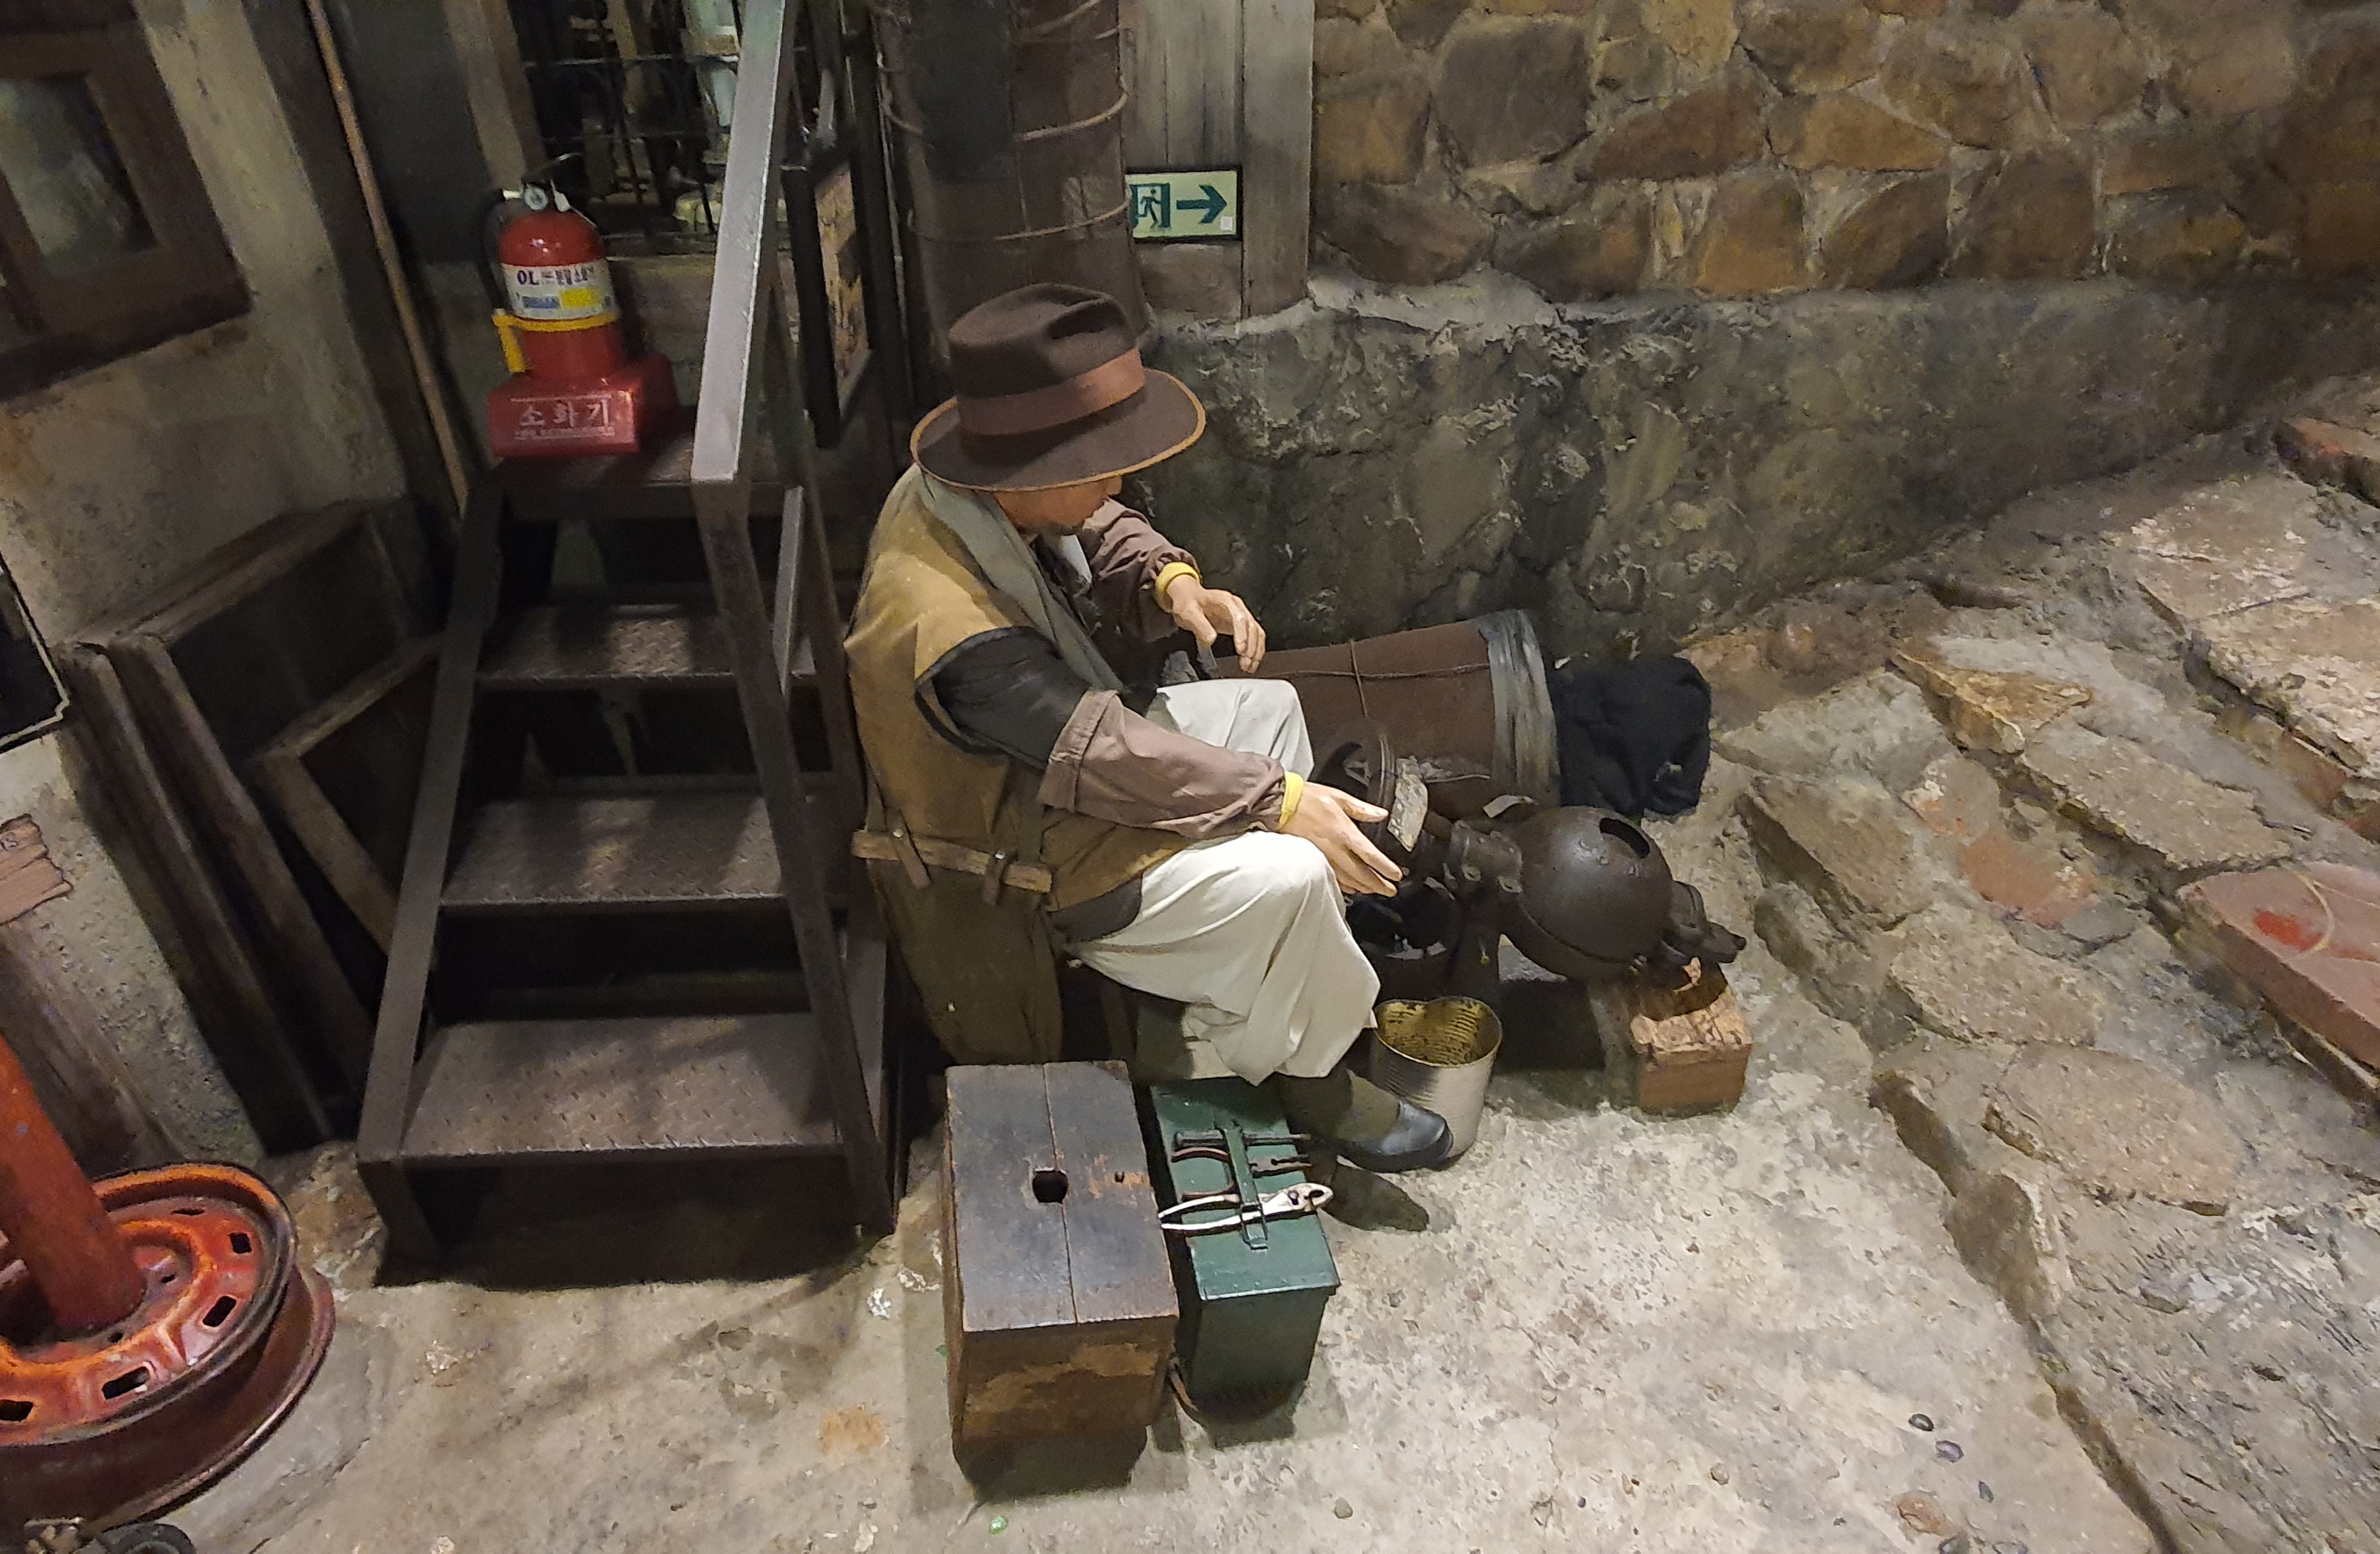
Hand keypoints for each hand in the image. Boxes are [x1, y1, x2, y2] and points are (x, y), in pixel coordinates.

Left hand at [1164, 576, 1266, 671]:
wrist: (1188, 597)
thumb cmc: (1189, 603)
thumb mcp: (1188, 612)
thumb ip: (1200, 625)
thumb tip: (1211, 639)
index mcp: (1226, 601)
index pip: (1240, 618)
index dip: (1242, 635)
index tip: (1241, 650)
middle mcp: (1237, 607)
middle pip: (1252, 627)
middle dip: (1251, 647)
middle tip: (1245, 663)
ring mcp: (1241, 616)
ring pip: (1256, 633)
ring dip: (1255, 651)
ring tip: (1249, 666)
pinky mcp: (1240, 625)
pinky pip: (1254, 637)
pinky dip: (1255, 650)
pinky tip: (1251, 662)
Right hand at [1282, 783, 1403, 896]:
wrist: (1281, 805)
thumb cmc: (1307, 798)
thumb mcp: (1339, 798)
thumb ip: (1362, 809)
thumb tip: (1381, 814)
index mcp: (1345, 833)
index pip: (1371, 856)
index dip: (1386, 868)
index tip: (1396, 876)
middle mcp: (1336, 849)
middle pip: (1362, 874)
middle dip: (1378, 885)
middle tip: (1390, 891)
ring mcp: (1324, 858)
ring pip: (1348, 879)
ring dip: (1363, 887)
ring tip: (1374, 891)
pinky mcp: (1313, 861)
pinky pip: (1333, 878)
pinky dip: (1345, 886)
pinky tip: (1351, 887)